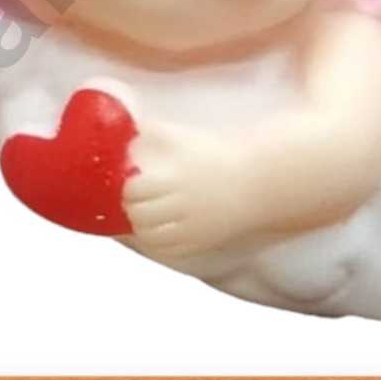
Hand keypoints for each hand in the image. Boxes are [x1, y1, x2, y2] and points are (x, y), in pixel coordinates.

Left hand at [124, 123, 257, 260]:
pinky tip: (157, 230)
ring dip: (141, 226)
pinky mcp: (199, 242)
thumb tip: (129, 129)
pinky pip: (167, 250)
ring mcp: (190, 227)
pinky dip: (156, 242)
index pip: (134, 191)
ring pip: (150, 236)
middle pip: (140, 215)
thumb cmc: (215, 157)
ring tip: (143, 215)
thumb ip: (155, 131)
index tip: (131, 182)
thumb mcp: (184, 138)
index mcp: (175, 178)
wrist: (252, 182)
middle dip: (131, 207)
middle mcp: (181, 206)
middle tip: (133, 201)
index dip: (127, 188)